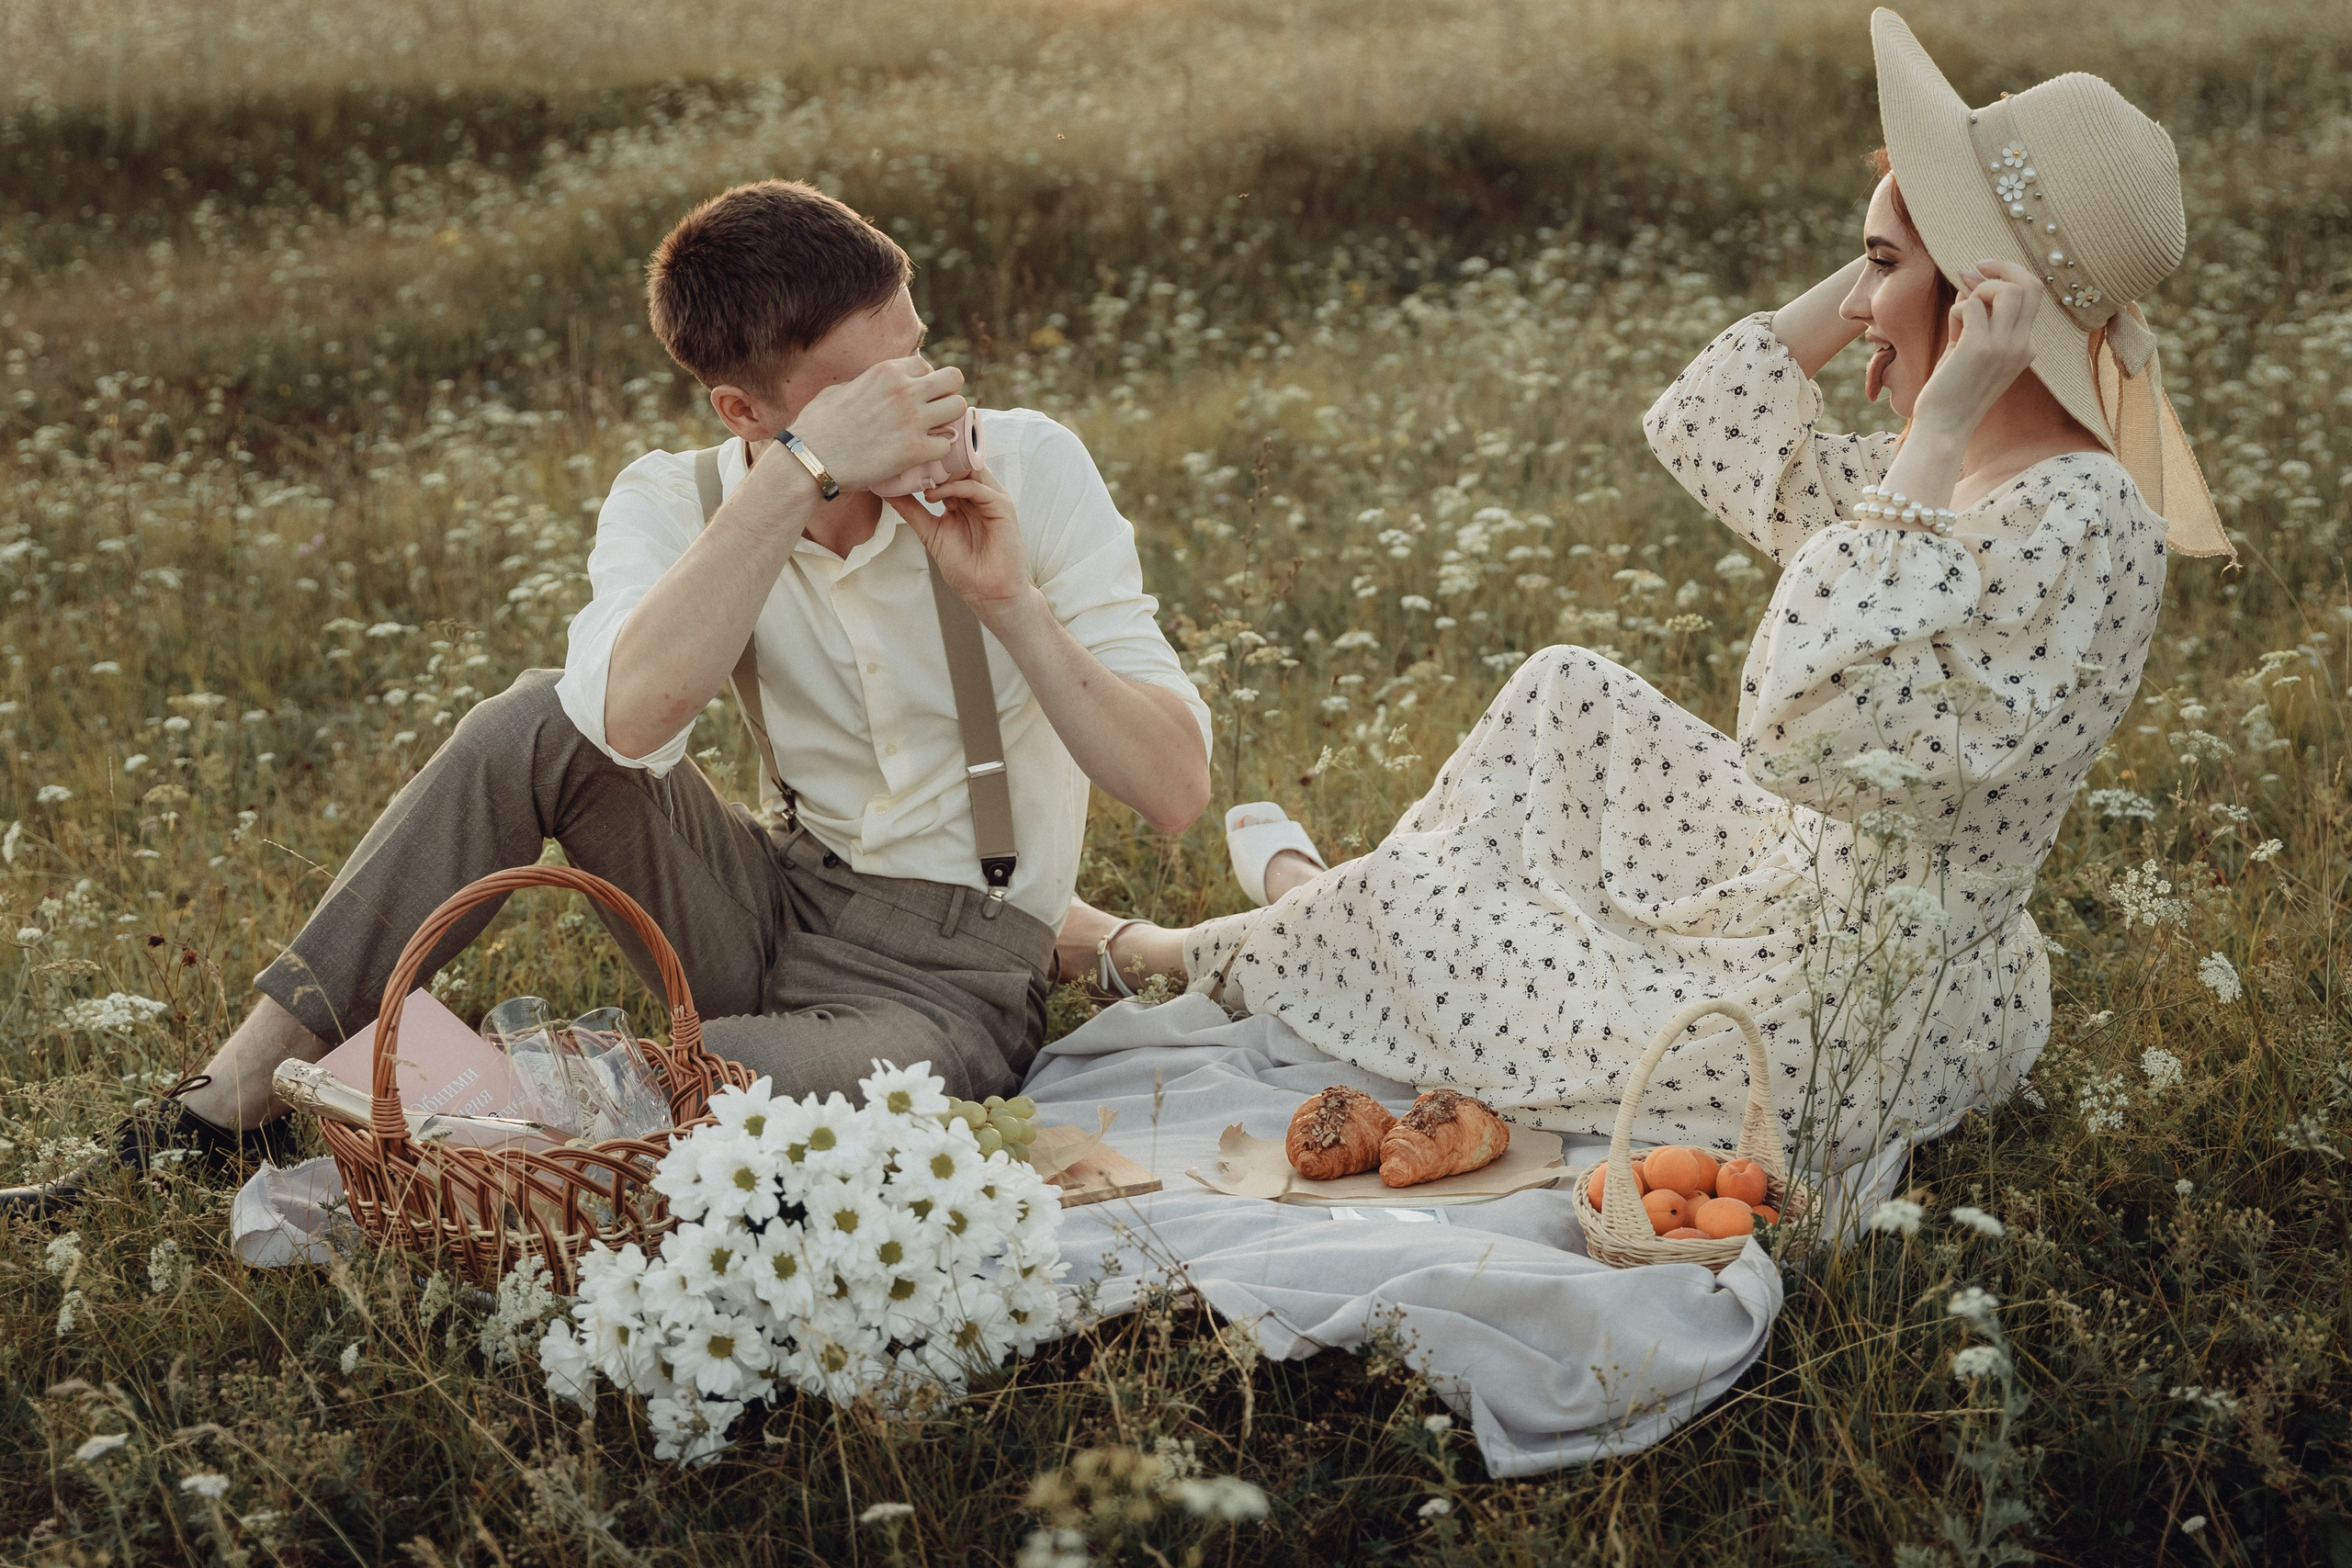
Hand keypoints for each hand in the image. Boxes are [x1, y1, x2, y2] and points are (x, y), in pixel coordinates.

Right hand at [787, 357, 965, 490]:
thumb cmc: (816, 426)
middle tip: (934, 414)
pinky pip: (947, 444)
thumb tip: (871, 387)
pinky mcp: (915, 449)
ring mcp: (912, 419)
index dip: (924, 383)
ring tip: (932, 434)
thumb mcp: (839, 389)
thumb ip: (865, 384)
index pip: (926, 365)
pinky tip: (922, 456)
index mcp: (886, 371)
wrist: (809, 458)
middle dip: (946, 395)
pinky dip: (937, 451)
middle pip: (954, 379)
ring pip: (959, 408)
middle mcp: (904, 390)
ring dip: (949, 421)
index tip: (916, 399)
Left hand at [887, 464, 1037, 629]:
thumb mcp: (930, 533)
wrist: (987, 593)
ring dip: (943, 470)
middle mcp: (979, 495)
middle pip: (959, 464)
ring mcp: (992, 499)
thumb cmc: (966, 569)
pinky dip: (953, 487)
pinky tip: (932, 495)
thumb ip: (912, 510)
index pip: (948, 469)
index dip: (927, 463)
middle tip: (908, 460)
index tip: (901, 462)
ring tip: (918, 475)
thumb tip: (887, 492)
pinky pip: (976, 488)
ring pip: (969, 470)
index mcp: (964, 499)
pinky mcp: (1002, 507)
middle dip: (934, 460)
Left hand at [1911, 259, 2041, 439]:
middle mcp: (2022, 345)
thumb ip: (1975, 313)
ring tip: (1962, 313)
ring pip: (2007, 290)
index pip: (2033, 293)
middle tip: (1970, 273)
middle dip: (2000, 268)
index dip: (2007, 274)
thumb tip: (1969, 274)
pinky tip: (1952, 333)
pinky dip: (1958, 310)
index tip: (1979, 272)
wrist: (1944, 427)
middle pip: (2031, 285)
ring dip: (1979, 290)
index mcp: (2025, 345)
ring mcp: (2004, 347)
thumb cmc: (1952, 388)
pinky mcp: (1980, 349)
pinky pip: (1972, 306)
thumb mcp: (1968, 345)